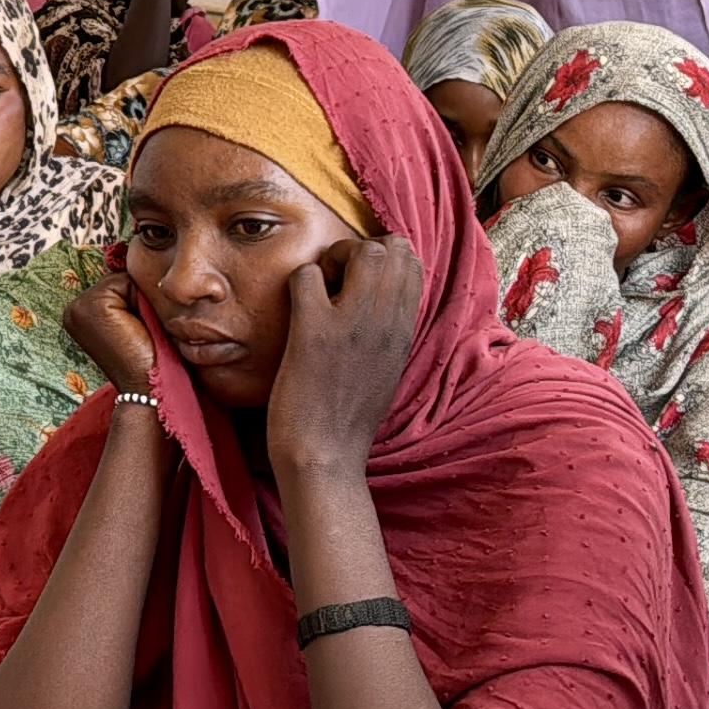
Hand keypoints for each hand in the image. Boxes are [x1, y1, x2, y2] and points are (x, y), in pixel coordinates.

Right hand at [64, 270, 160, 397]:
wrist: (148, 388)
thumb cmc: (151, 359)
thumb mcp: (135, 322)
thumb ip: (131, 296)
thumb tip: (145, 266)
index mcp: (81, 313)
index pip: (117, 286)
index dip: (138, 302)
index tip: (141, 328)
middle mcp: (74, 308)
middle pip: (121, 280)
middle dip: (139, 299)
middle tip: (143, 330)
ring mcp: (78, 306)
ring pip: (126, 280)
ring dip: (141, 301)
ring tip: (142, 330)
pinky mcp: (92, 305)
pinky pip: (128, 282)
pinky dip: (141, 301)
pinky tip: (139, 326)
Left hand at [269, 236, 424, 479]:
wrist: (325, 460)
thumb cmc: (347, 420)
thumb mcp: (386, 371)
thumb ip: (386, 333)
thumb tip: (375, 301)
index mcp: (404, 333)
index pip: (413, 265)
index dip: (383, 258)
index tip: (358, 282)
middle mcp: (387, 324)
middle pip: (391, 248)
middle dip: (358, 250)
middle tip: (335, 281)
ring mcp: (352, 326)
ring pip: (359, 251)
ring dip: (331, 259)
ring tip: (318, 291)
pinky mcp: (313, 333)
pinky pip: (306, 275)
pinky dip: (297, 283)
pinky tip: (295, 312)